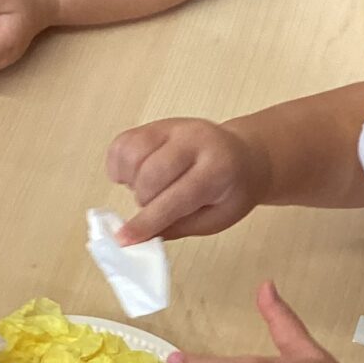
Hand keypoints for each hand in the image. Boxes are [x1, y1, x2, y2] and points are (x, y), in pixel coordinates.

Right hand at [108, 119, 267, 244]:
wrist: (244, 157)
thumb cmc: (231, 190)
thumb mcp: (216, 219)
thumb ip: (178, 227)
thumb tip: (139, 237)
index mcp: (218, 167)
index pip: (176, 197)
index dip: (148, 221)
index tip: (126, 238)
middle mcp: (195, 140)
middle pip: (150, 175)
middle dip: (145, 201)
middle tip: (157, 208)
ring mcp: (173, 127)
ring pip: (132, 156)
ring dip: (132, 182)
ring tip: (150, 188)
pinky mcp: (156, 124)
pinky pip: (123, 143)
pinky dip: (119, 165)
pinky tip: (135, 175)